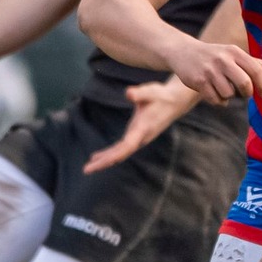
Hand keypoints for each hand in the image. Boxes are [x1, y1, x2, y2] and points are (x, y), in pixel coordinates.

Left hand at [83, 78, 200, 172]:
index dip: (115, 154)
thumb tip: (129, 93)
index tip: (102, 161)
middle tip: (86, 170)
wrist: (175, 103)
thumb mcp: (151, 91)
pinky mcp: (136, 137)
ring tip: (89, 167)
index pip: (127, 145)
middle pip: (121, 154)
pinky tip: (98, 156)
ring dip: (105, 160)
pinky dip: (110, 154)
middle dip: (104, 162)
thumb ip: (139, 93)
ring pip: (120, 153)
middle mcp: (141, 137)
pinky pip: (121, 149)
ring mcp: (139, 139)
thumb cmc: (161, 96)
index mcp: (143, 128)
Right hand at [168, 36, 261, 104]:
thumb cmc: (214, 55)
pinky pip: (215, 100)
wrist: (183, 52)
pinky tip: (215, 93)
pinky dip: (218, 101)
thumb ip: (254, 63)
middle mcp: (223, 60)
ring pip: (229, 94)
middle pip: (244, 84)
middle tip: (244, 93)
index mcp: (234, 52)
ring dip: (229, 97)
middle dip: (247, 93)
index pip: (256, 70)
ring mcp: (210, 71)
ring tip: (224, 90)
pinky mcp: (199, 81)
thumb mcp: (233, 54)